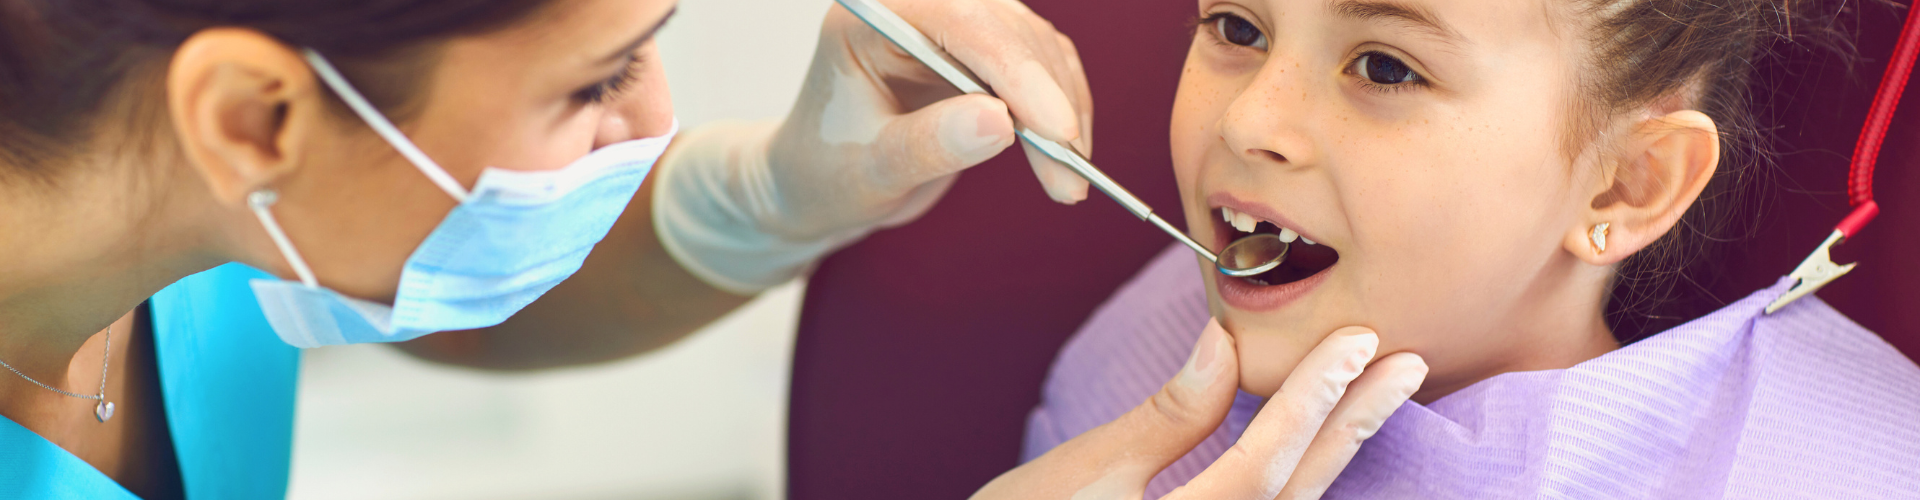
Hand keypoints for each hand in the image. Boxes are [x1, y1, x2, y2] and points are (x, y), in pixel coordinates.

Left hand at [650, 0, 1093, 293]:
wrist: (815, 186)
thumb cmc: (824, 174)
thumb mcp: (870, 172)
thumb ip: (931, 145)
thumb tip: (1002, 123)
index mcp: (874, 15)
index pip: (960, 21)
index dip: (1017, 72)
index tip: (1055, 132)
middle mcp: (916, 7)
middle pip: (1007, 30)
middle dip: (1047, 100)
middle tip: (1069, 173)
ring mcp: (951, 26)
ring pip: (1035, 46)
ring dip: (1063, 109)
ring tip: (1068, 179)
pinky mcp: (980, 52)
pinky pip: (1041, 67)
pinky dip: (1060, 110)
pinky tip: (1066, 156)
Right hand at [975, 320, 1427, 498]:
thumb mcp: (1078, 475)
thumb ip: (1165, 418)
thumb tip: (1222, 341)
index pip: (1267, 461)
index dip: (1317, 398)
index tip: (1361, 342)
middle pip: (1298, 493)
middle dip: (1352, 423)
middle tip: (1405, 364)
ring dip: (1336, 454)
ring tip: (1375, 398)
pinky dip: (1296, 486)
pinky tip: (1316, 454)